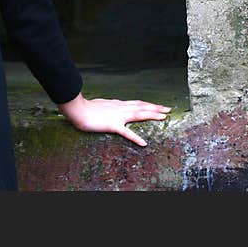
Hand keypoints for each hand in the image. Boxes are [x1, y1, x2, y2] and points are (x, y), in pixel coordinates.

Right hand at [56, 93, 170, 146]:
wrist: (78, 109)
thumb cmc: (86, 108)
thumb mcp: (101, 104)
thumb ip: (109, 106)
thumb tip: (112, 106)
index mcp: (118, 104)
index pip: (137, 103)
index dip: (149, 104)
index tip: (159, 106)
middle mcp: (121, 108)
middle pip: (142, 107)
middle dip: (156, 108)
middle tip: (168, 109)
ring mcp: (118, 116)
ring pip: (138, 114)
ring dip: (151, 115)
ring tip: (163, 117)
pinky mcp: (112, 125)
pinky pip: (126, 133)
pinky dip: (136, 137)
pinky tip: (144, 143)